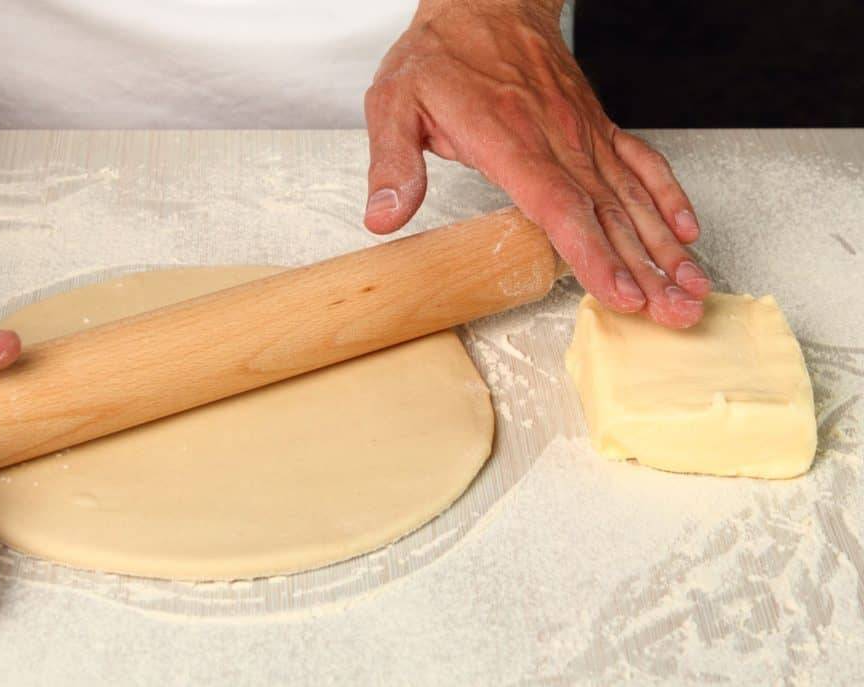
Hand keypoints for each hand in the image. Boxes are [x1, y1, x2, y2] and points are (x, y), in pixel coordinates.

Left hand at [363, 0, 710, 327]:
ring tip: (690, 290)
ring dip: (666, 248)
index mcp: (509, 139)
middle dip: (645, 270)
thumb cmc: (441, 55)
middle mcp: (558, 139)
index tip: (618, 292)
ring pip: (634, 197)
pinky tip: (686, 232)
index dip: (590, 253)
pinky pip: (643, 162)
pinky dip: (668, 197)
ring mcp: (584, 134)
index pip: (558, 206)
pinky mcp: (597, 127)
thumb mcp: (395, 102)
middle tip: (675, 313)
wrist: (486, 1)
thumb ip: (393, 162)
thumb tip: (383, 217)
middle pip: (609, 214)